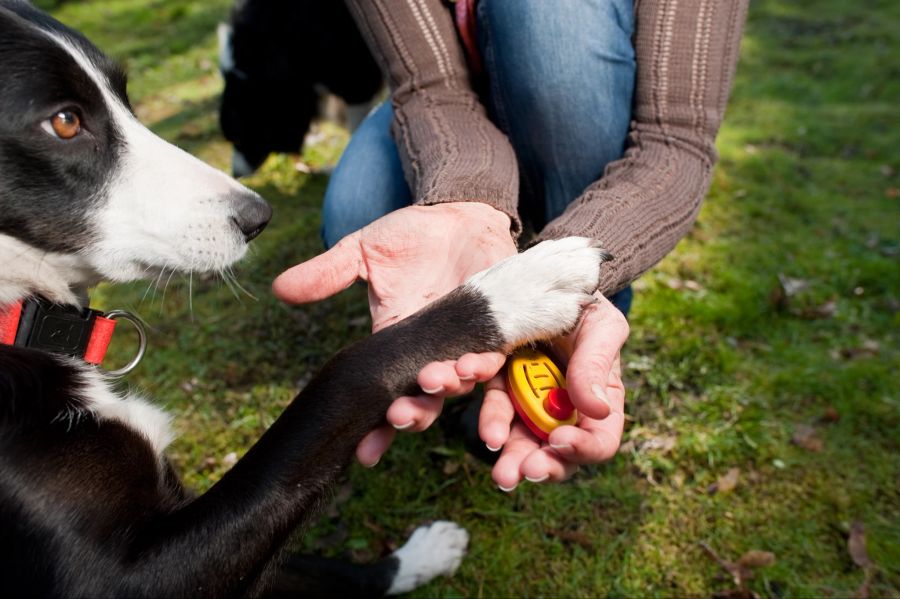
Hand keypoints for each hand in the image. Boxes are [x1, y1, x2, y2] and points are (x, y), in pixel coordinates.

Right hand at [272, 202, 516, 463]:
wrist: (460, 217)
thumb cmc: (409, 237)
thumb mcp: (363, 252)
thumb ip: (327, 273)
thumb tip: (279, 289)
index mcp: (394, 347)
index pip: (383, 397)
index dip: (376, 428)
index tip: (365, 451)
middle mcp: (430, 357)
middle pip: (423, 401)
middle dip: (413, 414)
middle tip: (400, 415)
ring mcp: (465, 346)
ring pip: (460, 387)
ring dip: (450, 390)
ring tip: (442, 380)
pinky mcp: (498, 332)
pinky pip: (498, 361)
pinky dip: (491, 370)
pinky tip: (482, 368)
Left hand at [404, 293, 628, 489]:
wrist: (550, 276)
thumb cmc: (587, 303)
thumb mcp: (601, 326)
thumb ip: (597, 364)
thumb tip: (596, 409)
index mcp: (595, 402)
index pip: (597, 441)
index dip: (581, 449)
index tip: (560, 442)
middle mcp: (558, 409)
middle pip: (548, 451)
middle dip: (529, 463)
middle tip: (512, 474)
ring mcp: (523, 396)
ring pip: (508, 428)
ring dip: (495, 432)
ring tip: (487, 439)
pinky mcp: (493, 376)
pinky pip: (478, 386)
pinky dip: (465, 383)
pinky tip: (458, 374)